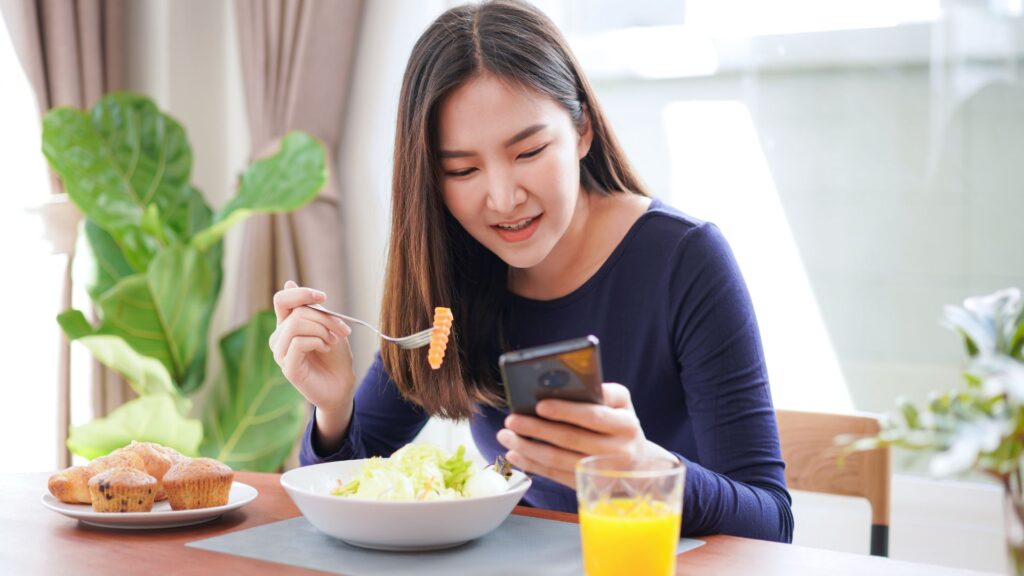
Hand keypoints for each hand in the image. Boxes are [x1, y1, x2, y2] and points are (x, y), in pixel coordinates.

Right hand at [269, 281, 355, 416]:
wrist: (342, 385)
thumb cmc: (335, 356)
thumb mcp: (328, 326)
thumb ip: (311, 309)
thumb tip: (288, 282)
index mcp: (287, 325)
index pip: (282, 300)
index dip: (301, 293)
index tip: (323, 297)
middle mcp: (279, 338)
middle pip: (296, 312)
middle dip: (325, 317)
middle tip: (342, 330)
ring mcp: (281, 354)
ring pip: (296, 324)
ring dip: (322, 329)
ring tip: (332, 341)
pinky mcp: (287, 368)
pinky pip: (298, 342)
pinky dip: (317, 341)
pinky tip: (325, 349)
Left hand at [496, 383, 676, 488]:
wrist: (638, 463)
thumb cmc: (620, 423)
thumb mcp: (621, 404)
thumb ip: (601, 392)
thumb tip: (562, 385)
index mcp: (627, 424)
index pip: (594, 416)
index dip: (566, 411)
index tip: (539, 405)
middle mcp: (619, 451)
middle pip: (571, 439)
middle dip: (537, 429)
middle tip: (511, 420)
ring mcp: (602, 472)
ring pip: (559, 460)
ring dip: (527, 448)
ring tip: (505, 436)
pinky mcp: (588, 486)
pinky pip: (555, 475)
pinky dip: (532, 464)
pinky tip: (514, 454)